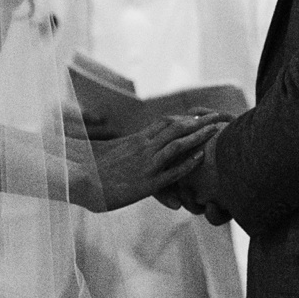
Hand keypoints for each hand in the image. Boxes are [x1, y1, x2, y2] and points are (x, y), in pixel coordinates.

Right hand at [72, 114, 225, 212]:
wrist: (79, 178)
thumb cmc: (88, 167)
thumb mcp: (107, 152)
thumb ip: (119, 147)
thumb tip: (116, 143)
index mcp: (136, 138)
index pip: (166, 121)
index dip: (185, 118)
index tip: (201, 114)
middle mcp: (143, 146)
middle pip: (177, 126)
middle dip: (200, 121)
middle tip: (219, 117)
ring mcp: (146, 163)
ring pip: (178, 143)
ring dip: (199, 136)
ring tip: (217, 131)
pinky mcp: (146, 183)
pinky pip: (171, 170)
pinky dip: (187, 163)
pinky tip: (200, 158)